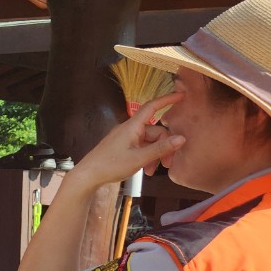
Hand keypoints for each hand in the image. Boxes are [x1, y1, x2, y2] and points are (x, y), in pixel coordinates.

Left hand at [66, 91, 185, 188]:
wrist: (88, 175)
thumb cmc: (110, 165)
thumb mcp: (139, 158)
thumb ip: (161, 149)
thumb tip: (182, 138)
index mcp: (132, 126)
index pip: (151, 107)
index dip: (167, 100)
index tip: (181, 96)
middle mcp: (129, 129)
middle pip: (155, 131)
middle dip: (164, 147)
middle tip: (167, 164)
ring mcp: (126, 138)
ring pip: (149, 142)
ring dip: (155, 155)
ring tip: (152, 171)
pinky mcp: (123, 147)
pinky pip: (141, 147)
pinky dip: (146, 157)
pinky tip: (145, 170)